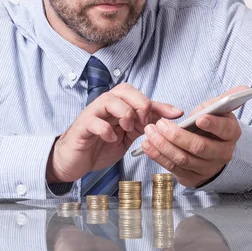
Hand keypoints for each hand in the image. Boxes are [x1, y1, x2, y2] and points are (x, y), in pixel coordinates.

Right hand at [47, 83, 183, 182]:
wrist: (75, 160)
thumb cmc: (100, 145)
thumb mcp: (128, 135)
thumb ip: (145, 124)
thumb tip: (171, 116)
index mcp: (118, 106)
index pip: (140, 95)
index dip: (159, 104)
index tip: (177, 114)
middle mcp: (105, 105)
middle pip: (125, 90)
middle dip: (141, 104)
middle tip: (144, 124)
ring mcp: (93, 114)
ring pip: (110, 99)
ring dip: (125, 113)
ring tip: (127, 129)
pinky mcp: (82, 127)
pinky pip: (95, 121)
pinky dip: (106, 129)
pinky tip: (111, 139)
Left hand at [140, 86, 246, 186]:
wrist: (210, 152)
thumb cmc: (211, 126)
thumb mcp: (219, 111)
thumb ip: (226, 99)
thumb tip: (243, 88)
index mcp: (231, 134)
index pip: (225, 130)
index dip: (213, 125)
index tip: (199, 119)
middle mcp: (222, 154)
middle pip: (199, 147)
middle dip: (177, 136)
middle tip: (160, 124)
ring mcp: (207, 168)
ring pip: (183, 159)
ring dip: (163, 145)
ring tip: (150, 132)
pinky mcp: (191, 178)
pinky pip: (172, 168)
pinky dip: (158, 156)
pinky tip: (148, 145)